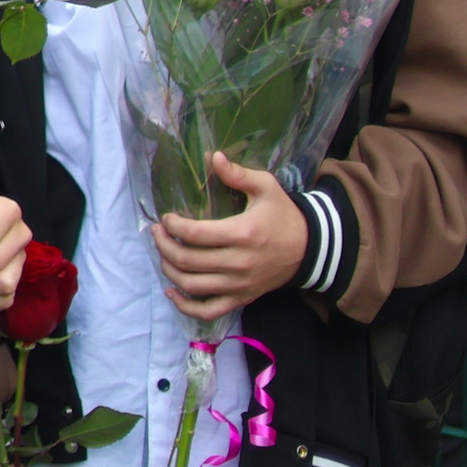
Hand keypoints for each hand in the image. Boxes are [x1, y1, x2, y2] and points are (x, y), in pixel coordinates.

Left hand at [151, 152, 305, 320]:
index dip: (173, 226)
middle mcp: (239, 263)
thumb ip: (238, 174)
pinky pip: (208, 310)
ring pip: (192, 285)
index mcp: (242, 233)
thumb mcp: (267, 188)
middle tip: (156, 233)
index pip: (194, 234)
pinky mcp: (242, 298)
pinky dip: (185, 305)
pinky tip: (172, 290)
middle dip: (163, 245)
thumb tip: (213, 156)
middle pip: (187, 260)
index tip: (166, 218)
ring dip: (169, 269)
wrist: (310, 249)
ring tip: (162, 253)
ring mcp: (239, 285)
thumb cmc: (283, 215)